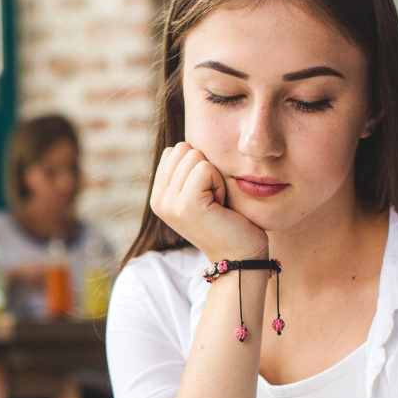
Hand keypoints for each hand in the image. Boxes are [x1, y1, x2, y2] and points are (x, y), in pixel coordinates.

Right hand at [149, 142, 267, 260]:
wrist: (240, 254)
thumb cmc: (228, 219)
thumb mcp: (201, 190)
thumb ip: (187, 169)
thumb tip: (186, 142)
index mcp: (158, 195)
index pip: (176, 150)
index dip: (199, 166)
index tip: (207, 194)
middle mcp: (158, 200)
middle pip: (184, 149)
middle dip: (206, 168)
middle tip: (214, 199)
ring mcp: (169, 204)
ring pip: (194, 156)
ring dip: (214, 177)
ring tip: (217, 203)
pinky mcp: (186, 205)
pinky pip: (205, 169)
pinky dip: (219, 183)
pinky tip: (220, 205)